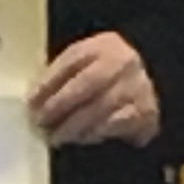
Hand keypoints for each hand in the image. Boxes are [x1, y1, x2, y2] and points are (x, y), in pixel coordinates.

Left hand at [32, 31, 164, 149]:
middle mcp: (123, 62)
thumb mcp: (85, 66)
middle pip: (87, 82)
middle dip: (59, 104)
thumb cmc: (104, 80)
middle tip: (40, 121)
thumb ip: (62, 77)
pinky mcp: (145, 111)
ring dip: (73, 125)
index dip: (48, 82)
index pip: (72, 60)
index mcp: (103, 45)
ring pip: (100, 106)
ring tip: (56, 136)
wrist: (153, 83)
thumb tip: (33, 101)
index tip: (30, 101)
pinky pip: (115, 123)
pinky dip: (94, 133)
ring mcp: (137, 85)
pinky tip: (80, 139)